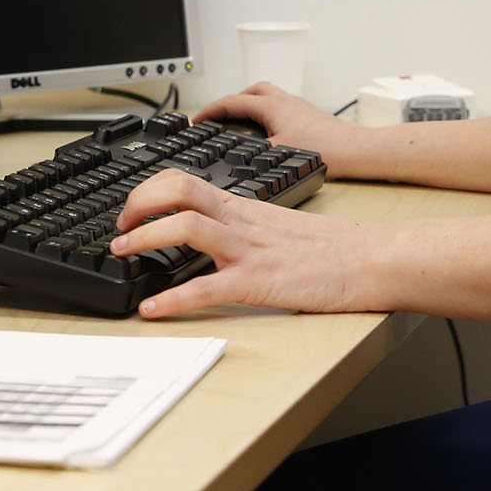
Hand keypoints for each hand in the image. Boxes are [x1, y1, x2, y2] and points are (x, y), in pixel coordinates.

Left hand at [110, 169, 384, 318]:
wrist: (370, 258)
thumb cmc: (333, 246)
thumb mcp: (280, 224)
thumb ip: (247, 225)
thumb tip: (217, 231)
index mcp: (245, 207)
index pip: (187, 179)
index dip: (150, 188)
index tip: (132, 206)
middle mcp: (241, 221)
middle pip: (177, 191)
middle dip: (138, 203)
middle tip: (120, 226)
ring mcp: (247, 249)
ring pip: (185, 227)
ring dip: (144, 238)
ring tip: (121, 253)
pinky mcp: (257, 282)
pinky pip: (207, 288)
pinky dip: (173, 300)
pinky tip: (152, 311)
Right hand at [195, 83, 374, 176]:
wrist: (358, 150)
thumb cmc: (328, 149)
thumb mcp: (281, 155)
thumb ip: (254, 154)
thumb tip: (234, 159)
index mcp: (273, 106)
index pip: (233, 102)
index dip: (211, 111)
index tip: (198, 119)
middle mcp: (285, 101)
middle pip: (250, 91)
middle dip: (231, 101)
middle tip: (218, 116)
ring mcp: (298, 107)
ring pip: (266, 97)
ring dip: (249, 105)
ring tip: (239, 123)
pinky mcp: (307, 116)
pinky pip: (278, 107)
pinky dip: (265, 114)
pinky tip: (267, 134)